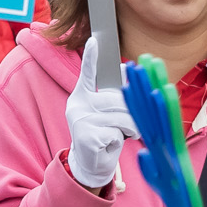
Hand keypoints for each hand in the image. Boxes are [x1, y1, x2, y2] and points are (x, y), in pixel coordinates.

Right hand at [65, 52, 137, 190]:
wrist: (90, 165)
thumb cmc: (103, 135)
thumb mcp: (108, 113)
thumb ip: (113, 95)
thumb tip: (126, 70)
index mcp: (81, 97)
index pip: (87, 74)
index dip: (91, 58)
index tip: (95, 40)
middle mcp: (77, 106)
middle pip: (117, 99)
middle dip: (129, 113)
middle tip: (127, 126)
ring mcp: (80, 121)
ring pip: (121, 116)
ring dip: (129, 128)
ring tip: (121, 136)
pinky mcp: (87, 136)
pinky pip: (117, 132)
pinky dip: (120, 140)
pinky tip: (109, 145)